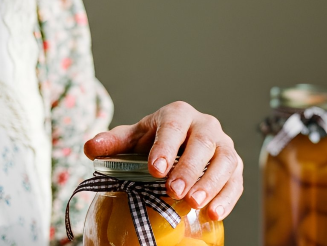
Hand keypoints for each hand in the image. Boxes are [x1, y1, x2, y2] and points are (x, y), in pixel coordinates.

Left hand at [83, 101, 242, 220]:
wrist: (177, 149)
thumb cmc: (153, 143)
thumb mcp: (132, 139)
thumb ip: (112, 143)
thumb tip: (90, 148)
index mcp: (178, 114)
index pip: (174, 125)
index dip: (165, 146)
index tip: (155, 168)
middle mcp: (205, 125)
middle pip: (203, 143)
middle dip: (189, 168)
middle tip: (173, 190)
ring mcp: (224, 146)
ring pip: (225, 161)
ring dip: (211, 183)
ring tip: (194, 203)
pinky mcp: (234, 167)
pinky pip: (236, 181)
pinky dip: (228, 197)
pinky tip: (214, 213)